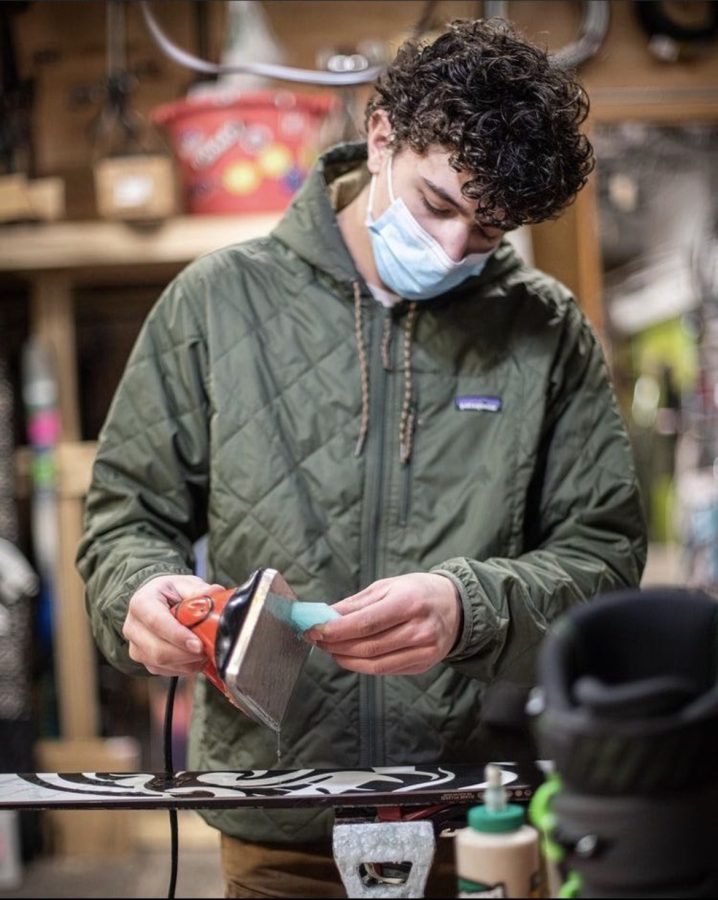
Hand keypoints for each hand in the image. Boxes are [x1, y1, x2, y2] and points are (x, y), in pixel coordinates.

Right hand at [123, 574, 223, 676]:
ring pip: (160, 663)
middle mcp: (133, 626)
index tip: (197, 644)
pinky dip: (183, 668)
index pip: (156, 622)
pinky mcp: (143, 660)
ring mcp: (136, 646)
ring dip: (187, 662)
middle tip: (206, 650)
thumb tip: (217, 595)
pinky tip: (194, 658)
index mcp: (141, 603)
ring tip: (204, 652)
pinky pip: (164, 671)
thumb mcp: (185, 584)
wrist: (157, 601)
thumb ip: (200, 591)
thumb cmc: (170, 593)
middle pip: (157, 649)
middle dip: (186, 654)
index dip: (178, 636)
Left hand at [305, 573, 461, 674]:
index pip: (366, 623)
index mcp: (410, 603)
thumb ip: (356, 603)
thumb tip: (325, 616)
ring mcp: (424, 651)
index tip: (314, 630)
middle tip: (316, 639)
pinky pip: (386, 670)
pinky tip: (349, 656)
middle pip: (368, 646)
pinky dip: (362, 665)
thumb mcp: (388, 586)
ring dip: (345, 659)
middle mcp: (420, 630)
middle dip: (336, 645)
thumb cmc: (417, 591)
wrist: (456, 607)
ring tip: (329, 649)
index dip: (336, 630)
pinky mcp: (423, 665)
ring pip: (375, 664)